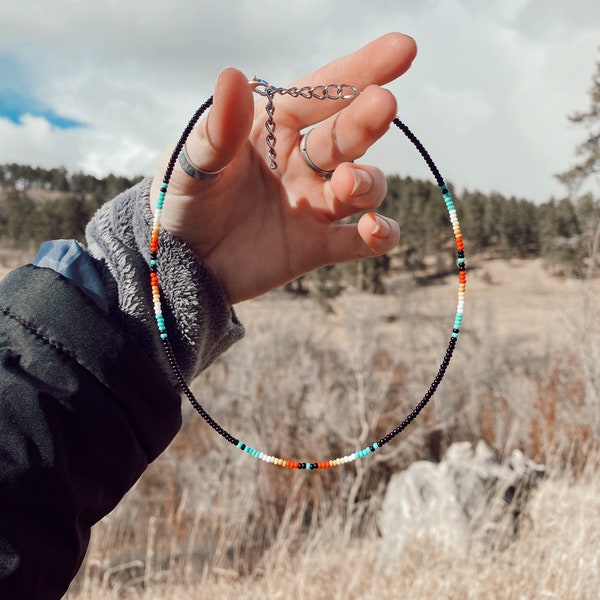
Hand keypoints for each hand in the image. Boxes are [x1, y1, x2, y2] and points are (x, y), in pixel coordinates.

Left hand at [150, 33, 416, 303]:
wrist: (181, 266)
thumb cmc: (183, 204)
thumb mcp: (191, 164)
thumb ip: (217, 129)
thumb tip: (233, 73)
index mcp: (272, 129)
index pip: (320, 93)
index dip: (359, 70)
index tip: (402, 49)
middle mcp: (300, 163)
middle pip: (346, 135)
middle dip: (367, 119)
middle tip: (383, 106)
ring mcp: (313, 205)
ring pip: (361, 185)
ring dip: (366, 181)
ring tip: (346, 183)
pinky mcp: (317, 246)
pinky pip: (359, 241)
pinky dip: (378, 236)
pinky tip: (374, 229)